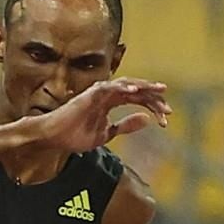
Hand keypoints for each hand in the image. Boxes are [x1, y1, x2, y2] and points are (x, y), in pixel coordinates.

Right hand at [32, 80, 169, 155]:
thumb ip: (126, 125)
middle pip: (135, 90)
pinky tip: (135, 91)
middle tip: (169, 108)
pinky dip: (122, 87)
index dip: (152, 105)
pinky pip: (109, 87)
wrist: (54, 138)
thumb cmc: (75, 135)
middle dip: (153, 96)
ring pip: (126, 85)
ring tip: (159, 91)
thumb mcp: (107, 133)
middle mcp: (106, 94)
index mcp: (110, 102)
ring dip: (143, 87)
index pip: (136, 98)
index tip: (167, 117)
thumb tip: (147, 119)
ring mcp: (98, 93)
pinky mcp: (90, 95)